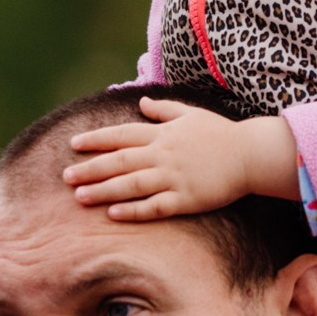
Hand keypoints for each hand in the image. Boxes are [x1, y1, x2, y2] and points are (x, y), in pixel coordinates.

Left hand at [63, 99, 299, 219]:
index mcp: (163, 133)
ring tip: (80, 197)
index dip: (96, 140)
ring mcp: (174, 177)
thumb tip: (143, 102)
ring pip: (131, 185)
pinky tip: (113, 213)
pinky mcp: (185, 199)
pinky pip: (154, 206)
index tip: (73, 144)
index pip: (122, 135)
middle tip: (65, 177)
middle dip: (90, 168)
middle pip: (119, 161)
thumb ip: (165, 110)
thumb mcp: (191, 114)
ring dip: (103, 190)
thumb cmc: (221, 134)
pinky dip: (133, 210)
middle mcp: (164, 154)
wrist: (251, 156)